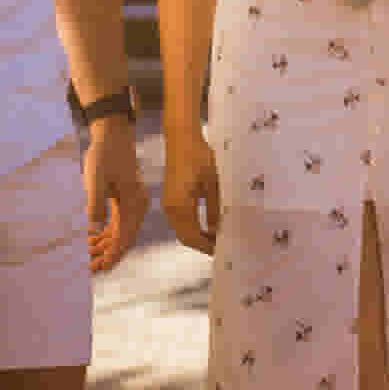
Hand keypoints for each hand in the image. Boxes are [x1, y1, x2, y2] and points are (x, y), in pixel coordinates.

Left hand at [83, 117, 147, 271]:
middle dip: (107, 255)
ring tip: (86, 258)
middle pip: (124, 239)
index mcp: (134, 203)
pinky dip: (105, 234)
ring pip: (120, 233)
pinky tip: (91, 241)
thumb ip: (95, 205)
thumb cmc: (105, 154)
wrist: (113, 134)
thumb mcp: (96, 179)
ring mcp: (133, 204)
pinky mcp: (125, 200)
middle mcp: (137, 206)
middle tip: (88, 268)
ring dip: (105, 246)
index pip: (125, 237)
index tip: (99, 268)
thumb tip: (93, 231)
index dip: (113, 255)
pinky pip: (117, 224)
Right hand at [162, 124, 220, 254]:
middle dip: (201, 244)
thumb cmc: (199, 157)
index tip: (221, 250)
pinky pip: (179, 219)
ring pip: (181, 229)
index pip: (192, 237)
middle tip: (220, 246)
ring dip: (196, 235)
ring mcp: (168, 203)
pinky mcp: (170, 197)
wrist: (181, 138)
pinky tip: (206, 224)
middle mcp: (170, 208)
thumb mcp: (213, 183)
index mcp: (180, 206)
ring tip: (216, 237)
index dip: (206, 246)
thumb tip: (217, 230)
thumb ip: (214, 208)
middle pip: (184, 236)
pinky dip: (191, 226)